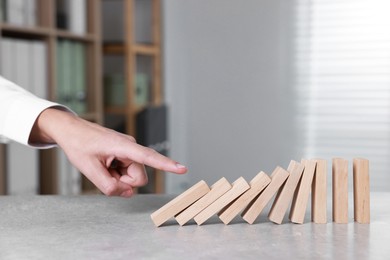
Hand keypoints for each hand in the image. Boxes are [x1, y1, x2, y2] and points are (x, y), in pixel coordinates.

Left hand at [29, 108, 186, 196]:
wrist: (71, 130)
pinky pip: (127, 172)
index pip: (149, 157)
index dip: (166, 165)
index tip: (182, 169)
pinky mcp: (125, 154)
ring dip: (118, 178)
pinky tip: (105, 165)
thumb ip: (108, 186)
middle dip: (123, 182)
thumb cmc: (79, 144)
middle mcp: (131, 148)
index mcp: (124, 146)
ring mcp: (129, 151)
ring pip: (132, 176)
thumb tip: (127, 194)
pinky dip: (116, 174)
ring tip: (102, 167)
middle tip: (104, 174)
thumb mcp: (89, 169)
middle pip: (138, 177)